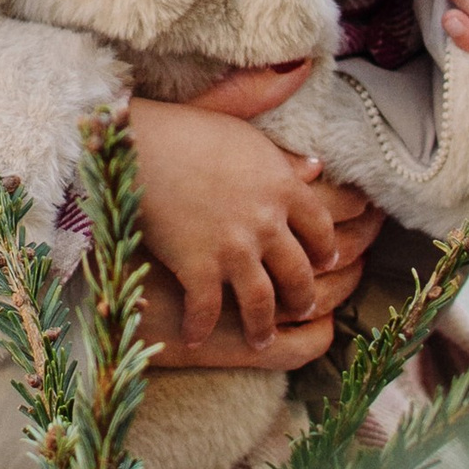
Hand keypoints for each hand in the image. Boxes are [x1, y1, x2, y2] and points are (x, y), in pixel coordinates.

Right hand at [127, 64, 382, 350]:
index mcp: (283, 188)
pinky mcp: (196, 266)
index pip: (321, 229)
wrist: (140, 142)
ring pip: (263, 302)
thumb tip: (318, 169)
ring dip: (264, 326)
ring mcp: (232, 249)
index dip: (327, 251)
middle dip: (304, 297)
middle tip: (302, 308)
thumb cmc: (190, 130)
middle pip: (299, 273)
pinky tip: (195, 337)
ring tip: (262, 338)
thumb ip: (285, 160)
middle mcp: (265, 223)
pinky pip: (207, 310)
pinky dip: (201, 327)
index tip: (327, 263)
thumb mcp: (248, 138)